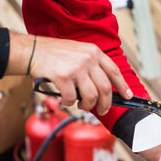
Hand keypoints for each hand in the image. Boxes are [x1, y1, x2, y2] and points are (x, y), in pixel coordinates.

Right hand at [6, 31, 132, 114]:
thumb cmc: (54, 54)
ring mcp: (76, 67)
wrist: (32, 50)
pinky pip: (72, 98)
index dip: (123, 86)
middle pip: (105, 88)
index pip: (114, 71)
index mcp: (94, 52)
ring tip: (82, 105)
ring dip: (88, 105)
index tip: (128, 96)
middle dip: (106, 103)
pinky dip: (70, 103)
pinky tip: (67, 99)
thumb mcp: (79, 52)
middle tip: (102, 110)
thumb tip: (104, 88)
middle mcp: (88, 58)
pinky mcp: (63, 76)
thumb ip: (93, 66)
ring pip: (92, 96)